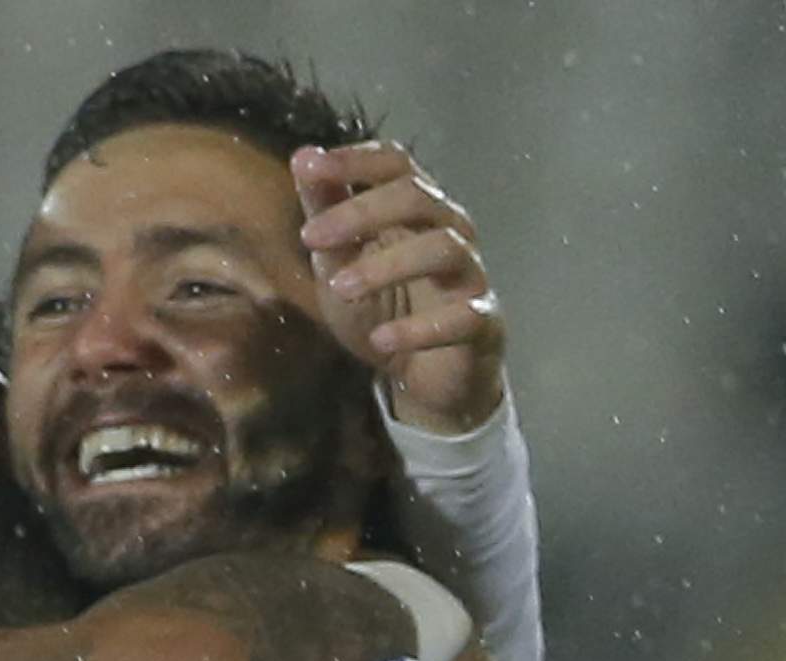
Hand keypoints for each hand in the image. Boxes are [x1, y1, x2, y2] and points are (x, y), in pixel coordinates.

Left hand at [292, 141, 504, 433]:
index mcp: (417, 210)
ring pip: (443, 247)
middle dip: (361, 211)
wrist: (421, 377)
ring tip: (340, 289)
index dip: (356, 159)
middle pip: (418, 197)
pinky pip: (463, 317)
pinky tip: (382, 341)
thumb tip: (302, 157)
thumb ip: (325, 212)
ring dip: (385, 265)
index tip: (309, 167)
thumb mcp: (340, 262)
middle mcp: (450, 230)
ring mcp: (470, 274)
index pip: (397, 165)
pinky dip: (420, 329)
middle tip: (311, 237)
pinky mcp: (483, 323)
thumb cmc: (384, 309)